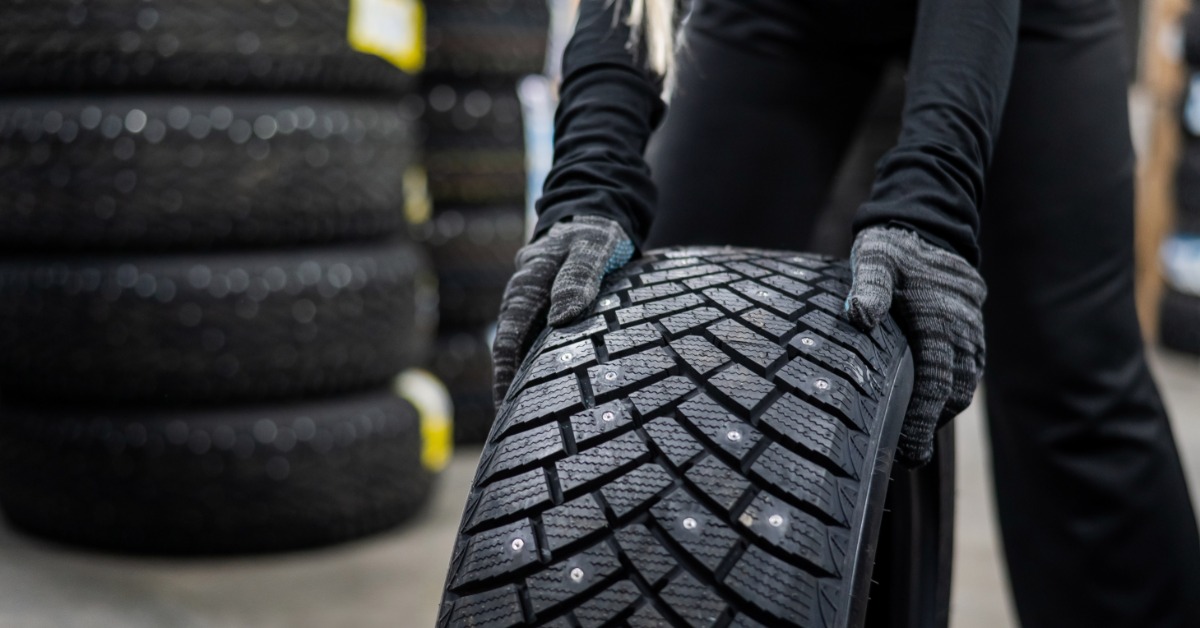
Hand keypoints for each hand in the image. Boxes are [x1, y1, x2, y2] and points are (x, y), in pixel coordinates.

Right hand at [492, 216, 634, 406]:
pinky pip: (540, 347)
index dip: (504, 377)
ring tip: (533, 424)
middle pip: (510, 354)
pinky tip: (554, 395)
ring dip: (525, 383)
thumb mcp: (591, 248)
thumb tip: (562, 318)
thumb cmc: (594, 234)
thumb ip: (579, 278)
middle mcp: (523, 302)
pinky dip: (543, 370)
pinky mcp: (547, 314)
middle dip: (511, 391)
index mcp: (526, 287)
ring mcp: (534, 310)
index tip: (505, 408)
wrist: (593, 218)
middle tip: (517, 431)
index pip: (507, 340)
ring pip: (524, 353)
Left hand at [846, 226, 985, 466]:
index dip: (923, 421)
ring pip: (963, 388)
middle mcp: (963, 334)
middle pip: (954, 395)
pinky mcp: (972, 337)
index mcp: (940, 322)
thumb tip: (860, 316)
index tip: (907, 452)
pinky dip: (949, 395)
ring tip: (910, 438)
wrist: (931, 229)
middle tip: (903, 455)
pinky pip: (966, 375)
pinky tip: (925, 408)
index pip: (936, 383)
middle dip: (931, 426)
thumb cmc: (894, 250)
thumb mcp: (874, 259)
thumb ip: (868, 287)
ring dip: (941, 412)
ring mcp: (972, 336)